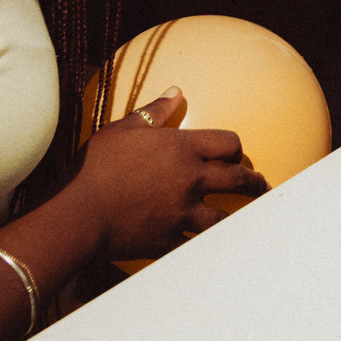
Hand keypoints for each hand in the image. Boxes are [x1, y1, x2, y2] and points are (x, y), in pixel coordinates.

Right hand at [69, 87, 267, 260]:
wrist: (78, 212)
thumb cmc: (96, 165)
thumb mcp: (124, 129)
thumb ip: (155, 112)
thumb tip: (177, 92)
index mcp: (183, 148)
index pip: (228, 143)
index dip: (235, 149)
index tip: (236, 156)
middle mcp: (191, 180)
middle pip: (238, 180)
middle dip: (255, 184)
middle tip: (262, 187)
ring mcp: (183, 213)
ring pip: (223, 218)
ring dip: (235, 218)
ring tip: (244, 221)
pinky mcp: (169, 241)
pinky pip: (194, 246)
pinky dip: (202, 246)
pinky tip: (208, 249)